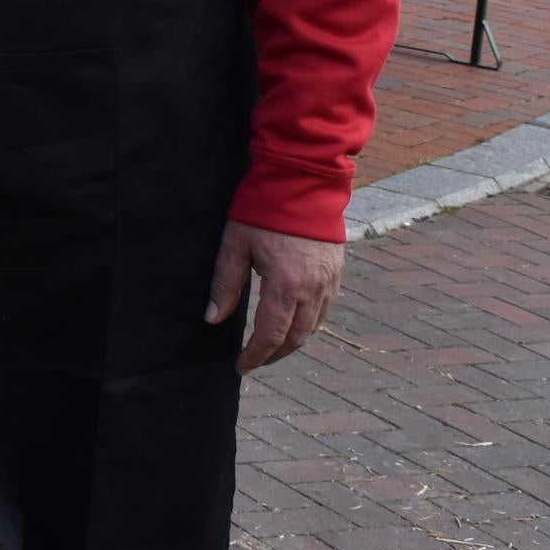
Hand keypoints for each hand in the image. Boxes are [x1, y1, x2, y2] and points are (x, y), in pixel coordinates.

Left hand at [206, 219, 344, 371]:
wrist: (303, 183)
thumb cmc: (264, 211)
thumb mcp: (235, 245)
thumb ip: (225, 284)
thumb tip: (213, 318)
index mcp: (285, 286)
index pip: (270, 336)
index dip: (255, 356)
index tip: (240, 366)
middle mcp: (312, 290)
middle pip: (295, 338)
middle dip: (273, 355)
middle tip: (253, 362)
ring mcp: (329, 283)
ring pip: (313, 328)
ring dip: (292, 343)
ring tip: (270, 347)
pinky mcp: (336, 273)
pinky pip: (325, 311)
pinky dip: (309, 325)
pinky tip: (293, 324)